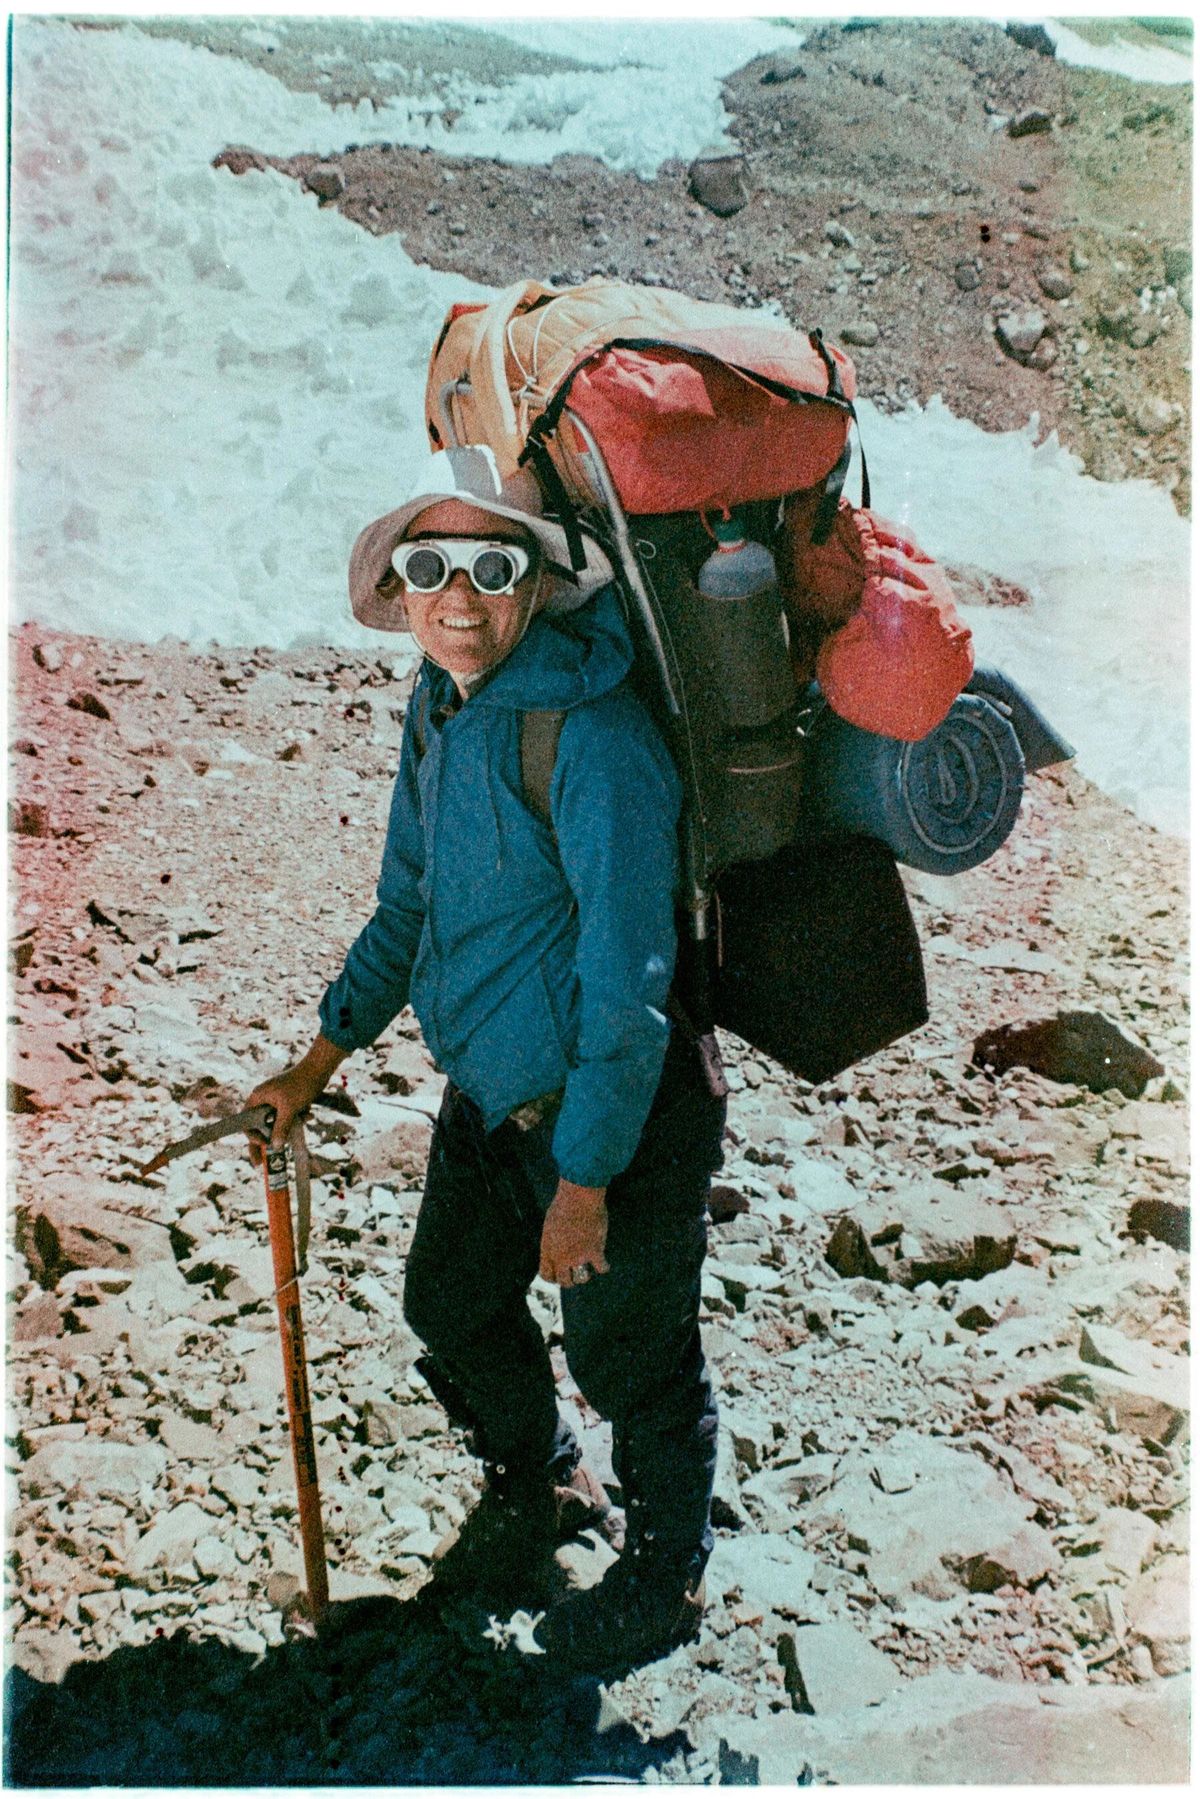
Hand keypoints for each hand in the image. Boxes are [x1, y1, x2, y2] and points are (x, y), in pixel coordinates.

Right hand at [244, 1034, 345, 1166]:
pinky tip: (309, 1115)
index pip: (247, 1123)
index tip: (265, 1145)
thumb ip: (281, 1128)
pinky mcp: (287, 1102)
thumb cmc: (301, 1085)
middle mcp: (263, 1100)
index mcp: (257, 1098)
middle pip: (259, 1126)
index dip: (253, 1136)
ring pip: (276, 1123)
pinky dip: (296, 1120)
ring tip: (304, 1119)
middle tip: (261, 1162)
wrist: (318, 1068)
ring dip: (288, 1127)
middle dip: (268, 1139)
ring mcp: (275, 1101)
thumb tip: (275, 1147)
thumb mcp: (290, 1109)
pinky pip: (287, 1117)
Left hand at [539, 1179, 609, 1287]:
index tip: (558, 1276)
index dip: (553, 1278)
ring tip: (587, 1270)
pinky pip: (601, 1268)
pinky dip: (604, 1267)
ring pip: (582, 1279)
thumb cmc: (565, 1204)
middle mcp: (561, 1256)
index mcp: (547, 1249)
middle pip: (564, 1281)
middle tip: (573, 1277)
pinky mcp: (594, 1251)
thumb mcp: (550, 1223)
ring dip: (585, 1275)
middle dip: (569, 1281)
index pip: (546, 1274)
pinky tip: (604, 1264)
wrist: (579, 1196)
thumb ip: (553, 1240)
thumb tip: (557, 1247)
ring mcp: (578, 1256)